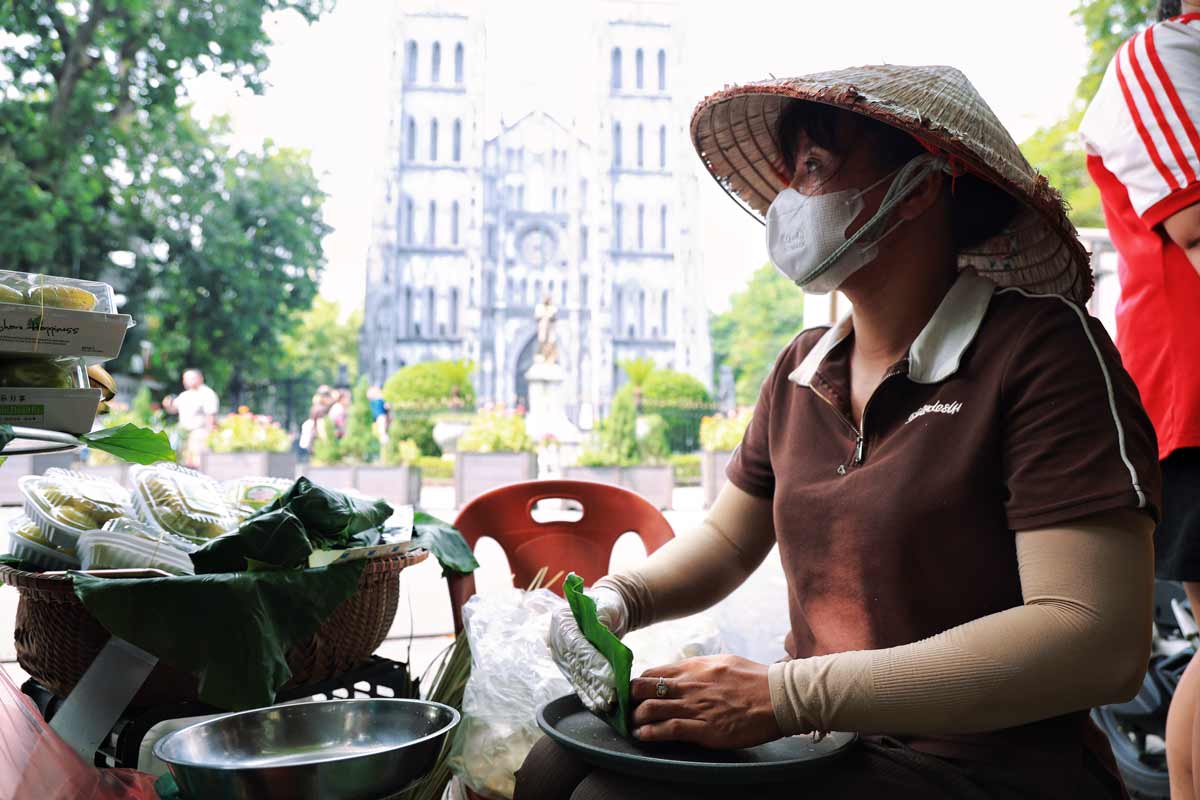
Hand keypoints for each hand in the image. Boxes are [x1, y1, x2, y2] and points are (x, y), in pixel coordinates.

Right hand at [547, 586, 627, 713]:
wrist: (605, 610)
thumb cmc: (607, 604)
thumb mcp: (608, 605)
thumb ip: (604, 616)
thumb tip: (602, 632)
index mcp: (562, 620)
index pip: (578, 645)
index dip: (594, 663)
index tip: (610, 678)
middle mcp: (557, 640)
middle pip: (577, 664)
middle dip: (595, 683)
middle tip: (611, 698)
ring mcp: (561, 655)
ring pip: (578, 677)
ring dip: (592, 693)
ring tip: (606, 706)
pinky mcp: (569, 667)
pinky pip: (579, 682)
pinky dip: (588, 695)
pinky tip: (597, 707)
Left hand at [631, 655, 780, 748]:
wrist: (778, 697)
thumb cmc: (755, 679)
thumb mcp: (723, 662)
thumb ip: (700, 668)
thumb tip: (683, 672)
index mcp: (694, 667)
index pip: (652, 673)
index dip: (636, 684)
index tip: (631, 694)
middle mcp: (690, 685)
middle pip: (643, 688)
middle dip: (629, 699)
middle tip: (626, 710)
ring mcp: (696, 707)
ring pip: (651, 709)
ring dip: (636, 719)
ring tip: (633, 726)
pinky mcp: (705, 729)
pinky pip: (669, 730)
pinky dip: (651, 733)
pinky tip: (643, 736)